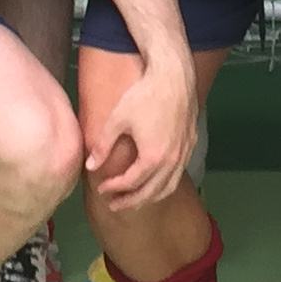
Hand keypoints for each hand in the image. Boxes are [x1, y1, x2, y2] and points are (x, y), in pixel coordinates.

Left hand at [86, 47, 197, 212]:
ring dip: (150, 197)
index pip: (131, 183)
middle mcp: (172, 161)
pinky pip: (178, 174)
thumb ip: (103, 146)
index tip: (102, 189)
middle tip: (114, 204)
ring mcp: (184, 154)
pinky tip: (154, 180)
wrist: (174, 76)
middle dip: (131, 201)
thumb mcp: (117, 120)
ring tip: (134, 199)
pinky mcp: (191, 144)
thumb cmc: (144, 96)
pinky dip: (164, 184)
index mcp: (153, 157)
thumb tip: (89, 166)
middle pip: (151, 192)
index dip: (114, 189)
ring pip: (168, 186)